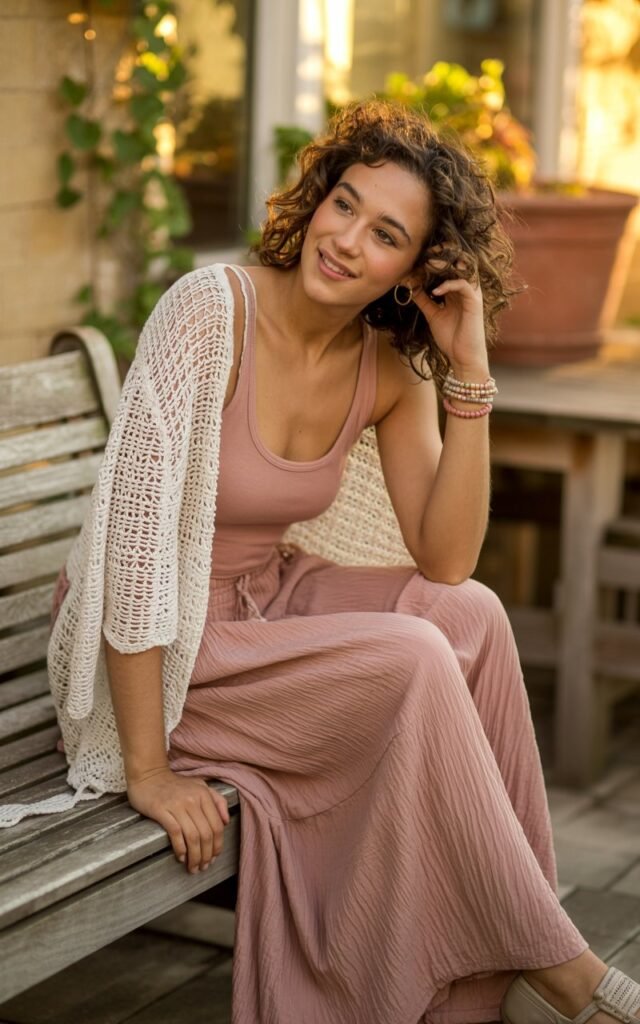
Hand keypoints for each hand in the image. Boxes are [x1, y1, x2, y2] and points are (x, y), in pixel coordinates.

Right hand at [127, 767, 229, 872]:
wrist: (148, 775)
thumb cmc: (174, 784)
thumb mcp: (199, 786)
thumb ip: (217, 800)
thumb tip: (226, 821)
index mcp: (204, 795)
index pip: (217, 826)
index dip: (217, 845)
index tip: (214, 857)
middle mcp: (193, 800)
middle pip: (206, 834)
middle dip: (206, 855)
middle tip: (203, 867)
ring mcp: (177, 805)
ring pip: (192, 836)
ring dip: (194, 856)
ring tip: (193, 867)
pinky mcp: (161, 810)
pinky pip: (175, 833)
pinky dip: (180, 848)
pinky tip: (181, 857)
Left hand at [406, 252, 488, 375]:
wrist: (462, 357)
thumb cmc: (450, 338)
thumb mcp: (432, 315)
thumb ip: (423, 300)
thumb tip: (410, 286)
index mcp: (456, 290)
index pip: (447, 268)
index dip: (434, 261)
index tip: (417, 260)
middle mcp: (465, 289)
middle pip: (456, 263)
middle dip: (441, 256)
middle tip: (425, 254)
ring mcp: (471, 294)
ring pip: (463, 269)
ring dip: (446, 265)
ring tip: (429, 266)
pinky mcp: (475, 302)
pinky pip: (464, 285)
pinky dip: (449, 285)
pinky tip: (436, 291)